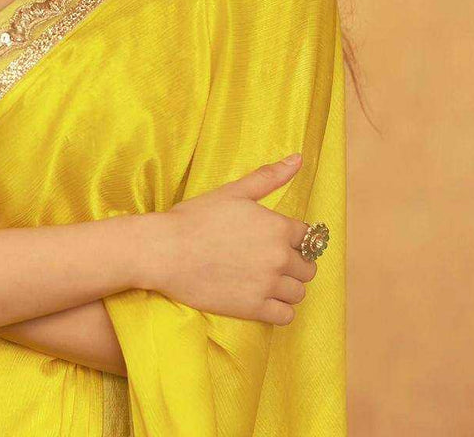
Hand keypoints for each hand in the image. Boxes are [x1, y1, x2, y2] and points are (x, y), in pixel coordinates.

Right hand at [152, 155, 316, 325]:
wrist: (165, 251)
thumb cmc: (196, 217)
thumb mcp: (233, 191)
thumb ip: (269, 177)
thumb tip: (298, 158)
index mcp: (277, 226)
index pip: (308, 237)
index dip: (293, 238)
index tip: (275, 240)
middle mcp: (279, 257)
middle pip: (307, 268)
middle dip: (293, 263)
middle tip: (268, 260)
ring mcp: (267, 285)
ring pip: (298, 293)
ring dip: (287, 287)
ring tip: (265, 279)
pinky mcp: (254, 309)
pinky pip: (285, 316)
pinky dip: (279, 309)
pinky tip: (262, 298)